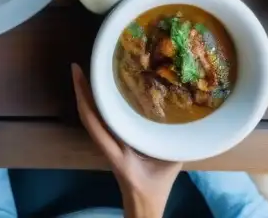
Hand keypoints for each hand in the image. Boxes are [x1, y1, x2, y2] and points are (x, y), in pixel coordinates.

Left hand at [71, 65, 180, 217]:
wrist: (144, 203)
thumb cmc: (156, 184)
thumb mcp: (169, 161)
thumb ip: (174, 139)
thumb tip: (189, 114)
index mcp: (115, 150)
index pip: (92, 119)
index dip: (83, 94)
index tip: (77, 70)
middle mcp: (105, 144)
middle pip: (86, 114)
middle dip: (81, 89)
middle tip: (81, 65)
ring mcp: (106, 143)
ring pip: (90, 117)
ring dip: (87, 96)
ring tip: (90, 73)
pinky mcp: (110, 143)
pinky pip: (99, 121)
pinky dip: (97, 104)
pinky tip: (104, 92)